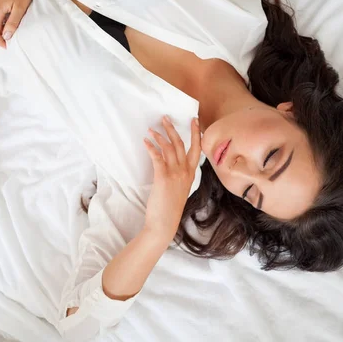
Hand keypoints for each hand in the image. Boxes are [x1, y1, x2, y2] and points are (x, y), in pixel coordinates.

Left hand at [143, 116, 201, 237]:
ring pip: (169, 147)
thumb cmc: (170, 208)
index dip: (196, 134)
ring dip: (159, 136)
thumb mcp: (180, 189)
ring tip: (151, 129)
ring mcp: (175, 174)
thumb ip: (180, 176)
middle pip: (181, 144)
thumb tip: (172, 165)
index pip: (197, 149)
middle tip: (165, 118)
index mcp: (191, 174)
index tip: (194, 121)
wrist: (164, 223)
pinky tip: (145, 142)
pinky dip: (151, 147)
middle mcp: (185, 171)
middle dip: (173, 129)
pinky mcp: (163, 177)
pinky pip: (157, 157)